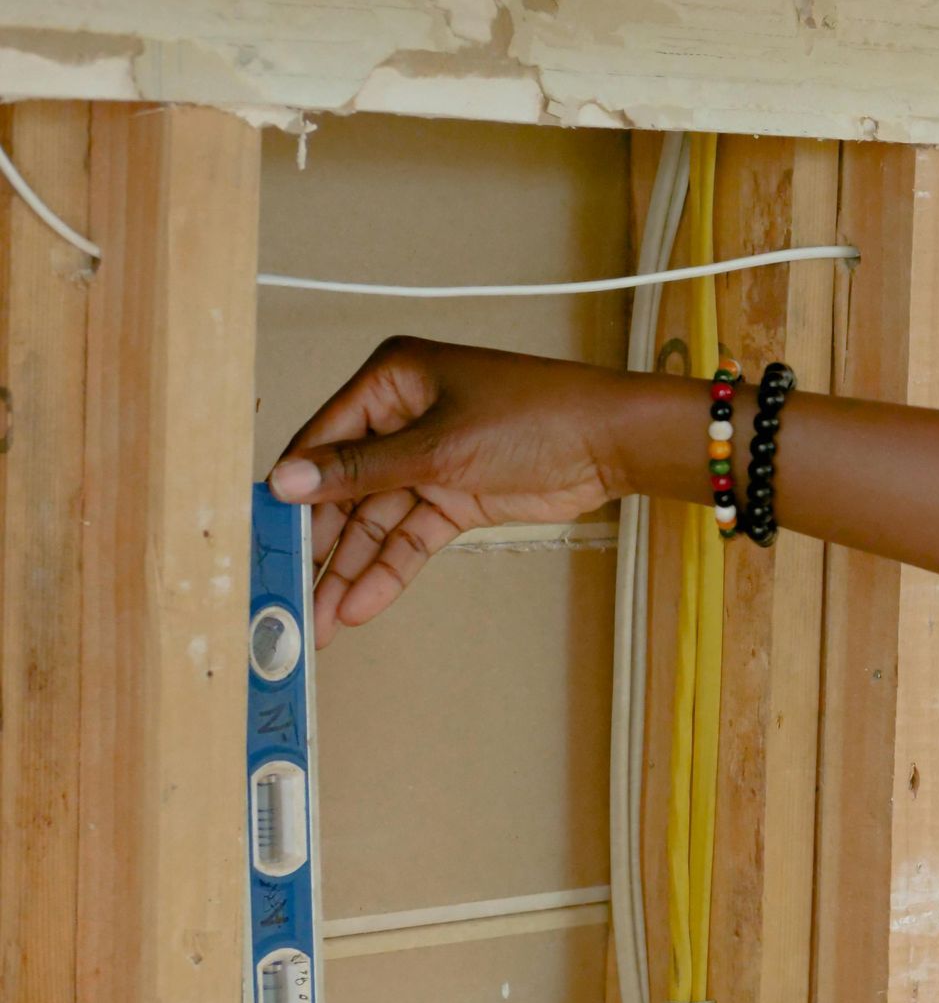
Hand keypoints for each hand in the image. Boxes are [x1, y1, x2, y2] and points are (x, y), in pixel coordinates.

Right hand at [268, 338, 638, 645]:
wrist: (610, 442)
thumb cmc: (536, 416)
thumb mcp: (438, 446)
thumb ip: (360, 471)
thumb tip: (288, 481)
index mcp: (391, 381)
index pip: (323, 440)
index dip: (293, 492)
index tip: (263, 538)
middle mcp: (402, 417)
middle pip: (344, 488)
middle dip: (319, 544)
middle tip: (287, 593)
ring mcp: (428, 461)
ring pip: (375, 521)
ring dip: (351, 570)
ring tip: (320, 621)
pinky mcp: (454, 498)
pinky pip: (410, 536)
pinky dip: (389, 569)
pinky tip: (362, 604)